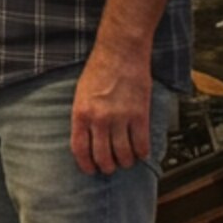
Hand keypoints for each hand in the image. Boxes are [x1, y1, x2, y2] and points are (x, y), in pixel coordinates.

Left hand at [71, 45, 152, 173]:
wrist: (120, 52)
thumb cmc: (99, 69)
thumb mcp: (81, 93)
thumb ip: (84, 116)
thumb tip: (88, 138)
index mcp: (80, 113)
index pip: (80, 148)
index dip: (85, 164)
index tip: (90, 170)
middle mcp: (99, 119)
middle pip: (102, 156)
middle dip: (107, 166)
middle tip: (110, 167)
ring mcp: (120, 118)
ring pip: (124, 154)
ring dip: (126, 162)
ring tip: (126, 160)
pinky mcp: (140, 115)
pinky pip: (142, 144)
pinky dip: (142, 152)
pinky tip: (141, 152)